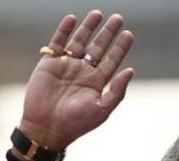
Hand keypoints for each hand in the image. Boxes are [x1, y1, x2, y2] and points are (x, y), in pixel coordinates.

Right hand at [20, 10, 134, 149]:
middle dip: (108, 33)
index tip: (129, 34)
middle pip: (98, 47)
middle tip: (118, 18)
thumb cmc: (77, 123)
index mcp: (97, 82)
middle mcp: (84, 72)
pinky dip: (64, 30)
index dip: (120, 47)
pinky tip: (73, 19)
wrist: (47, 128)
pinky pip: (58, 43)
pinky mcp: (49, 63)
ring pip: (80, 41)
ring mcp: (67, 66)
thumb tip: (131, 71)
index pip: (112, 60)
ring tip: (98, 14)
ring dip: (89, 27)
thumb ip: (117, 91)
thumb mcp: (102, 109)